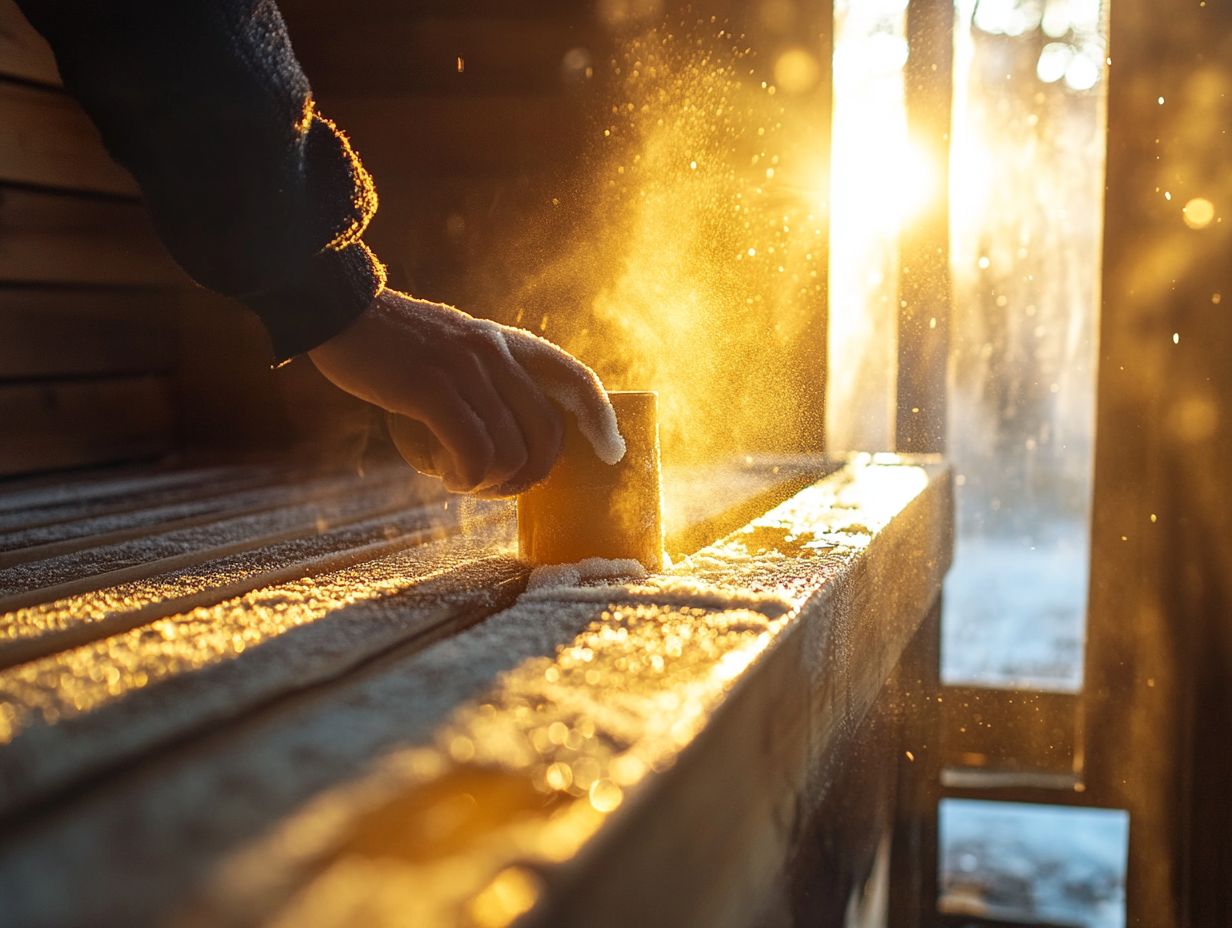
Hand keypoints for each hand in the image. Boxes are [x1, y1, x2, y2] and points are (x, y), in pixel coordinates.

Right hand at [308, 289, 624, 494]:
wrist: (341, 310)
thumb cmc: (397, 343)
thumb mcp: (459, 345)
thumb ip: (490, 377)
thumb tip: (515, 435)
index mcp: (508, 343)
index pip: (576, 378)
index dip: (601, 419)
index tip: (613, 452)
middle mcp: (495, 353)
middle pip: (548, 433)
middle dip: (532, 474)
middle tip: (499, 487)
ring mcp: (464, 370)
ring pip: (511, 450)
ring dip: (491, 482)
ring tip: (463, 480)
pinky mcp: (430, 389)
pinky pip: (472, 450)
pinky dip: (466, 477)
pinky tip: (449, 476)